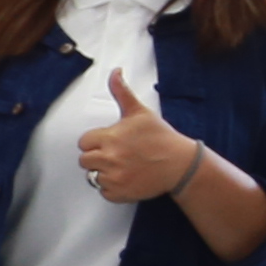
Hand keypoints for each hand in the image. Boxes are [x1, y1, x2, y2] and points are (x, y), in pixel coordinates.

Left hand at [79, 70, 201, 202]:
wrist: (180, 164)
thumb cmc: (161, 137)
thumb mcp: (140, 111)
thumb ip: (121, 92)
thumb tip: (115, 72)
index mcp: (110, 138)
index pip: (84, 142)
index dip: (95, 141)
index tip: (109, 142)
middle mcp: (109, 158)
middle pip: (85, 160)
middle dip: (97, 157)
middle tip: (116, 154)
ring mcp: (114, 177)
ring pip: (93, 177)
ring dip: (104, 173)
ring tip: (122, 166)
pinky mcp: (120, 193)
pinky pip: (104, 192)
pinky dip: (112, 188)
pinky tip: (126, 178)